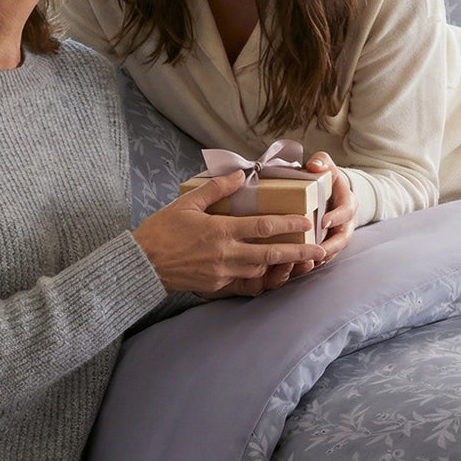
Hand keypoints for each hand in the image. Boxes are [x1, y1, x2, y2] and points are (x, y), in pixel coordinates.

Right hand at [132, 170, 323, 296]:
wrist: (140, 264)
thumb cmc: (161, 231)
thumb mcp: (187, 203)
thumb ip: (216, 189)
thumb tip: (240, 174)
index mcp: (221, 231)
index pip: (264, 227)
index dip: (289, 224)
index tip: (308, 221)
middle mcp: (226, 255)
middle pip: (270, 255)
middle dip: (298, 253)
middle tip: (320, 251)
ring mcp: (222, 274)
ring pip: (260, 271)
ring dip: (279, 266)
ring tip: (297, 260)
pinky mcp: (215, 287)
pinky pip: (244, 286)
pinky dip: (258, 280)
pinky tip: (268, 275)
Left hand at [278, 150, 358, 281]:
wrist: (330, 192)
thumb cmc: (326, 178)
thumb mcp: (326, 165)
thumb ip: (322, 162)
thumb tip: (314, 165)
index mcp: (348, 202)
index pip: (347, 211)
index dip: (337, 217)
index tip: (323, 221)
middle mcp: (347, 222)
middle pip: (344, 238)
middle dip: (331, 246)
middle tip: (317, 252)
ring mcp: (338, 235)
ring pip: (334, 251)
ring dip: (322, 258)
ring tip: (306, 263)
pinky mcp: (328, 244)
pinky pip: (324, 257)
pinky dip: (313, 263)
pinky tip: (299, 267)